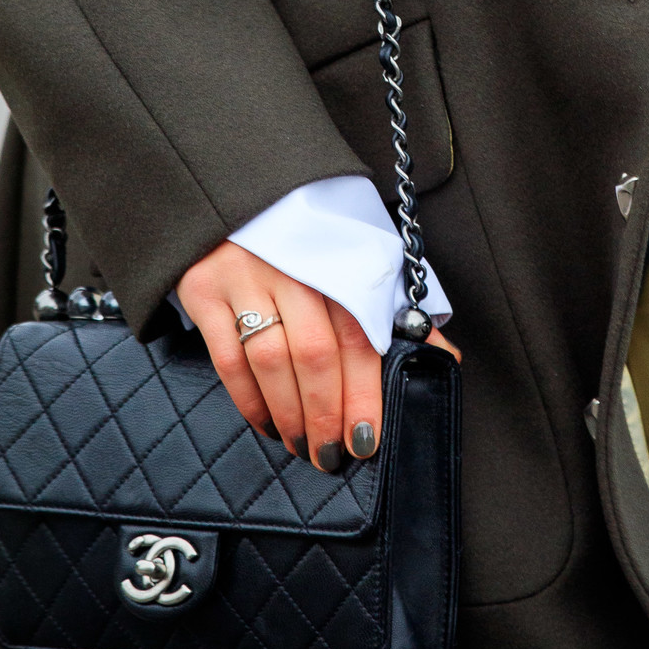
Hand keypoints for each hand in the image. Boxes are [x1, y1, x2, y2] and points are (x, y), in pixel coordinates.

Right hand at [177, 242, 458, 473]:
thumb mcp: (353, 260)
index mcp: (336, 259)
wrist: (233, 193)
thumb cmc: (305, 241)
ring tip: (302, 445)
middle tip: (333, 455)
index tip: (368, 439)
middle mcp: (291, 266)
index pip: (359, 335)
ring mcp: (243, 276)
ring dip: (290, 414)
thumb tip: (445, 361)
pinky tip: (266, 423)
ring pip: (271, 360)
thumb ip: (394, 311)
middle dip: (327, 414)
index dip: (366, 393)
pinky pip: (228, 359)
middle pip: (315, 354)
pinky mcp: (203, 289)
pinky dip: (249, 401)